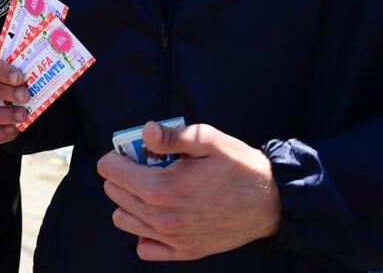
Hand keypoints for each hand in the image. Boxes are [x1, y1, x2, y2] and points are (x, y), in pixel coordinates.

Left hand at [97, 121, 281, 261]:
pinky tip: (159, 213)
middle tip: (145, 164)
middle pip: (114, 192)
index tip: (131, 150)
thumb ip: (171, 135)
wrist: (272, 202)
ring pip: (123, 219)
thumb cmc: (239, 166)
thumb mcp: (207, 139)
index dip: (117, 155)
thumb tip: (145, 132)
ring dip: (129, 200)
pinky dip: (144, 231)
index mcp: (162, 188)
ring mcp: (172, 238)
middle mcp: (162, 217)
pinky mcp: (184, 251)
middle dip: (122, 174)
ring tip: (151, 187)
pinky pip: (145, 247)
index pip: (110, 171)